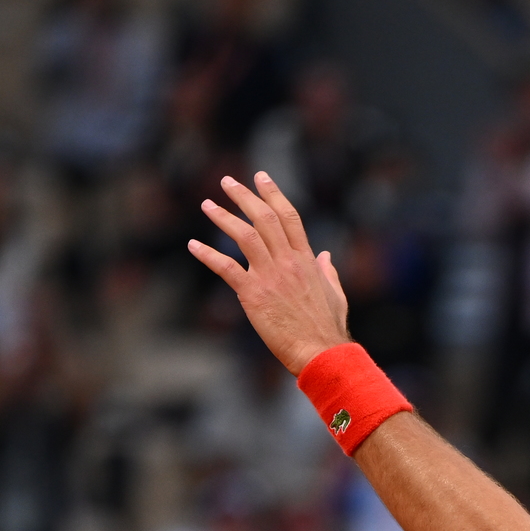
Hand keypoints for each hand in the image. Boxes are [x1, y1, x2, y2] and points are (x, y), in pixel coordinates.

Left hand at [188, 173, 350, 376]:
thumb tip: (325, 256)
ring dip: (223, 217)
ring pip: (245, 235)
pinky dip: (208, 254)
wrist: (321, 353)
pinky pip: (227, 268)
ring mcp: (271, 276)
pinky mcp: (254, 294)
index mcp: (306, 260)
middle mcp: (288, 262)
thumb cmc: (328, 329)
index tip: (261, 177)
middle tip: (227, 181)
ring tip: (208, 205)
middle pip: (264, 218)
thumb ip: (328, 272)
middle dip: (244, 196)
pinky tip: (193, 245)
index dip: (273, 194)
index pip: (289, 217)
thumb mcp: (335, 294)